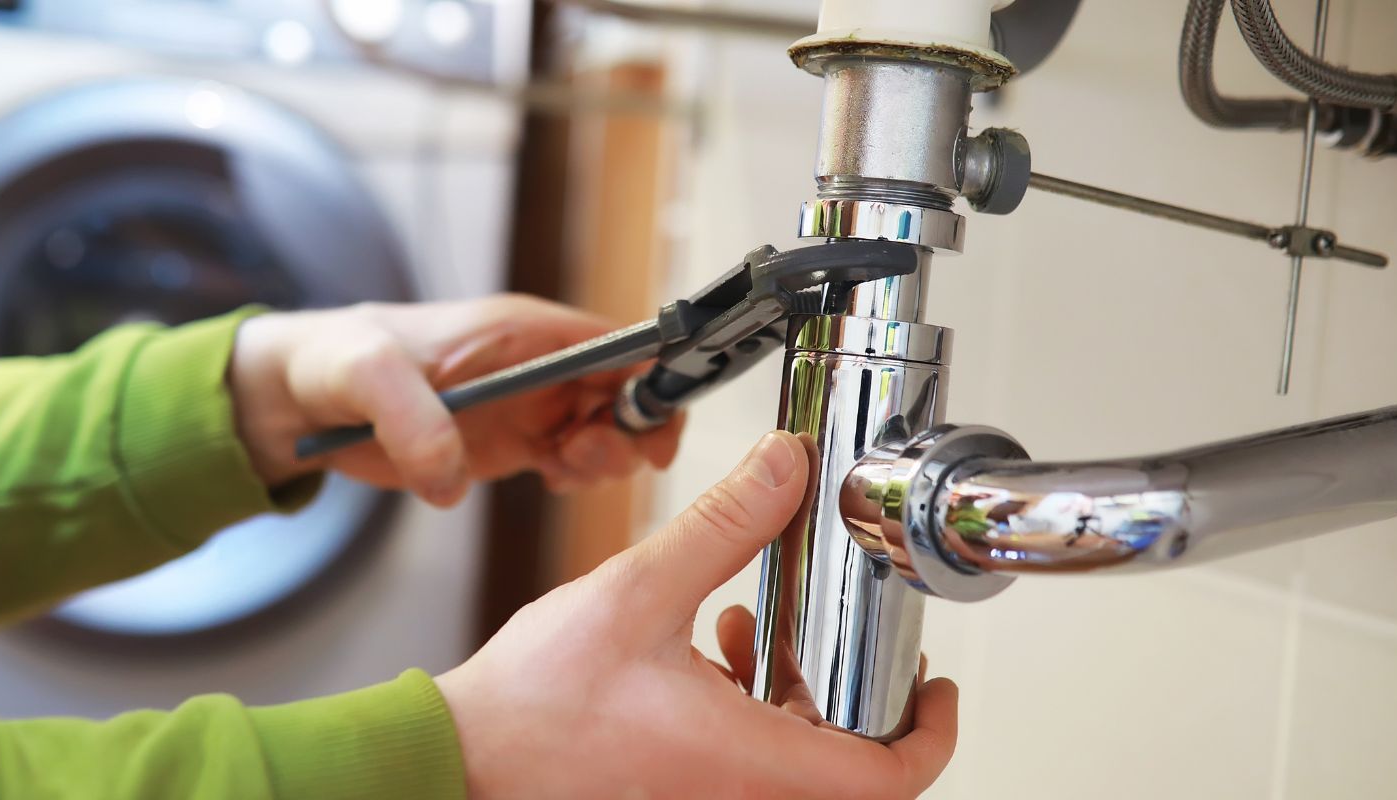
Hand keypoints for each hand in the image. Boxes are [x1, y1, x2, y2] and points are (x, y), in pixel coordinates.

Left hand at [228, 296, 686, 505]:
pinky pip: (571, 461)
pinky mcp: (511, 444)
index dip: (652, 378)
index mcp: (521, 329)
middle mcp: (538, 365)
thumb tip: (451, 477)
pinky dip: (576, 476)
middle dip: (631, 429)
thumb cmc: (335, 361)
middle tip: (583, 458)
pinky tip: (549, 480)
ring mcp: (529, 406)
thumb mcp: (364, 375)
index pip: (618, 342)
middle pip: (628, 392)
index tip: (653, 425)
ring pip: (608, 431)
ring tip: (561, 470)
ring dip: (604, 457)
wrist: (299, 398)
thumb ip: (410, 418)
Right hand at [436, 432, 959, 799]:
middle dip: (854, 691)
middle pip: (847, 765)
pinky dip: (747, 708)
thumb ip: (721, 526)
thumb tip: (784, 468)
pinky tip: (706, 649)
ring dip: (794, 693)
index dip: (931, 731)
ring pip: (793, 761)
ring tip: (757, 628)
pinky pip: (744, 762)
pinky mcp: (673, 791)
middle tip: (845, 635)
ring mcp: (703, 798)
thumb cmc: (533, 705)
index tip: (935, 686)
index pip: (887, 777)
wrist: (461, 759)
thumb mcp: (637, 591)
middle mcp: (736, 795)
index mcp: (747, 761)